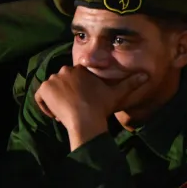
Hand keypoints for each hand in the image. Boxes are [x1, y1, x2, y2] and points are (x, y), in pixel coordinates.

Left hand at [33, 64, 147, 149]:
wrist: (85, 119)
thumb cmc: (101, 107)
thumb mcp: (117, 93)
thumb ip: (130, 83)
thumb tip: (147, 75)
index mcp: (80, 68)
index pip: (74, 77)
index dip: (77, 91)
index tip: (82, 102)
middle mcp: (65, 70)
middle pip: (62, 83)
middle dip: (66, 95)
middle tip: (74, 109)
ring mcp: (53, 79)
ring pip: (52, 89)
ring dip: (56, 100)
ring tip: (67, 113)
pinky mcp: (44, 89)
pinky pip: (40, 96)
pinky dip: (45, 105)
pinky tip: (56, 114)